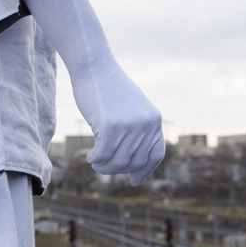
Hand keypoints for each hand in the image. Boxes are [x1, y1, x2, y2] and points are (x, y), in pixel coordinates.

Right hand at [70, 52, 164, 185]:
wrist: (94, 66)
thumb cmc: (108, 87)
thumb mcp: (131, 108)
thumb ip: (137, 129)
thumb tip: (133, 162)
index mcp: (154, 120)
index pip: (155, 154)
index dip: (145, 170)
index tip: (134, 180)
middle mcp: (145, 124)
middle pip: (135, 162)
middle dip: (118, 169)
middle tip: (103, 168)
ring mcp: (129, 126)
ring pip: (118, 161)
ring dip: (105, 167)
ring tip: (95, 163)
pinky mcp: (110, 126)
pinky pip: (103, 155)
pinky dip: (96, 159)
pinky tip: (90, 157)